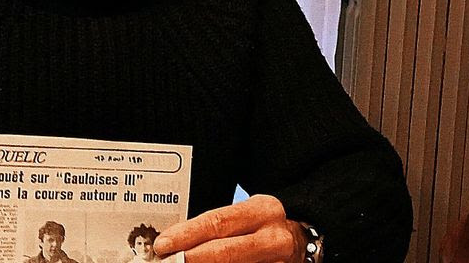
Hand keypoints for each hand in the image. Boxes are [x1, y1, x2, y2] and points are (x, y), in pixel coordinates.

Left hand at [153, 194, 306, 262]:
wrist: (305, 239)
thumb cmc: (266, 226)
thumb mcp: (246, 216)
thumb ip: (217, 227)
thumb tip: (176, 242)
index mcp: (262, 211)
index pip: (217, 222)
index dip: (186, 235)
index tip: (164, 244)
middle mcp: (273, 238)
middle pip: (224, 252)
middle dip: (191, 258)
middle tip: (168, 261)